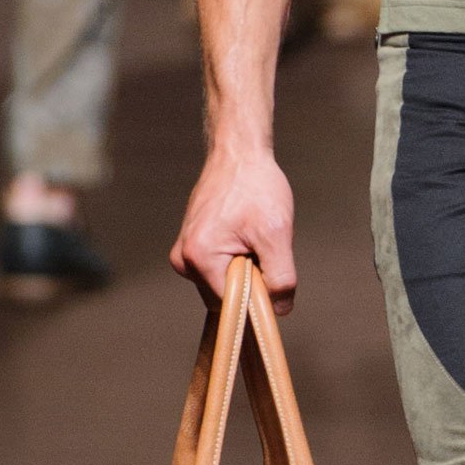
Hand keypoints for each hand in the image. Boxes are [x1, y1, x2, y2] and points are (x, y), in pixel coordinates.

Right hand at [171, 140, 296, 309]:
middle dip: (249, 282)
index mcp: (198, 257)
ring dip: (244, 270)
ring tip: (253, 239)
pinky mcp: (192, 247)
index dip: (256, 299)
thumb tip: (280, 310)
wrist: (239, 154)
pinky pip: (218, 269)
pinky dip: (237, 260)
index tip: (272, 277)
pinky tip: (245, 236)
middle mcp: (183, 259)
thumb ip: (280, 277)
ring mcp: (185, 253)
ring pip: (223, 283)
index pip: (230, 305)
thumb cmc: (255, 186)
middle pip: (224, 296)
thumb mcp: (276, 234)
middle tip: (263, 249)